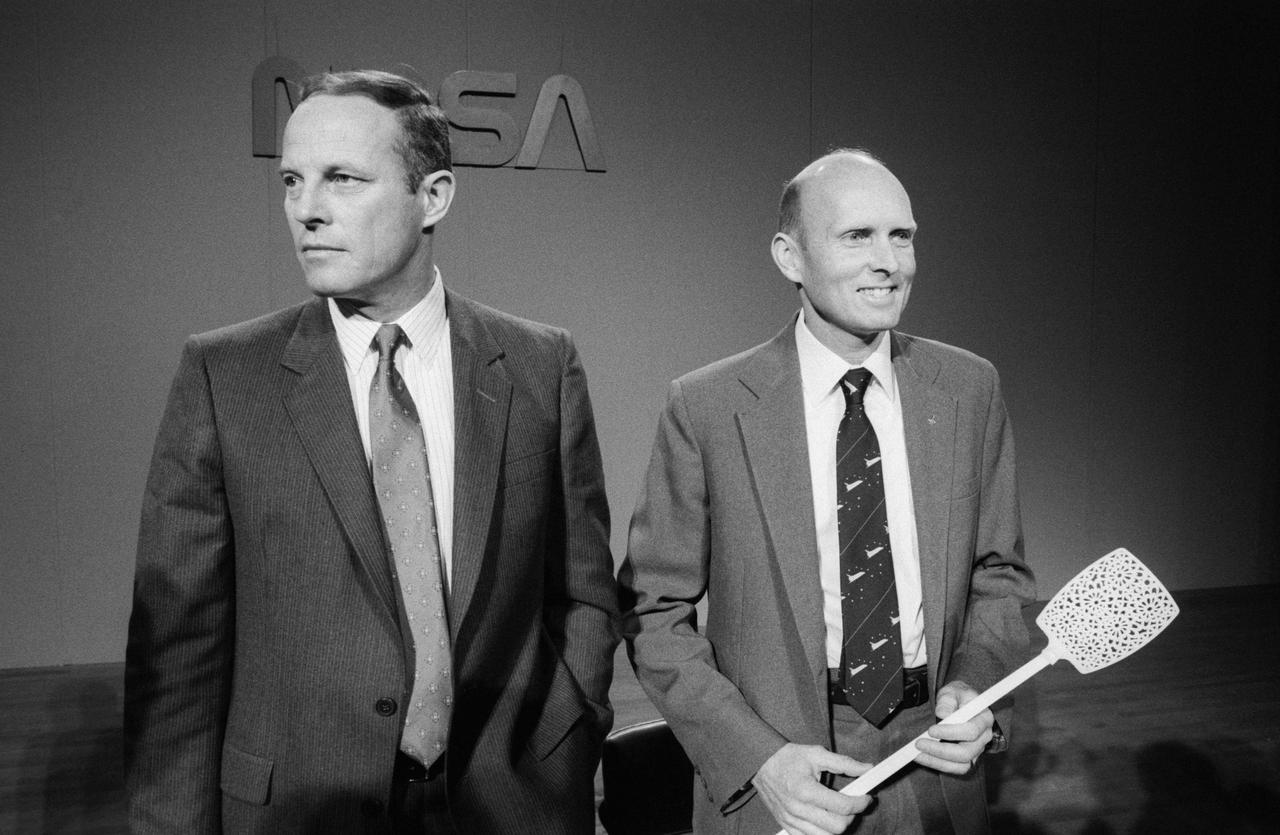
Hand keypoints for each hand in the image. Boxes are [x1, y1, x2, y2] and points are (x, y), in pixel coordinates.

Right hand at [752, 743, 870, 834]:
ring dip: (837, 826)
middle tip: (852, 803)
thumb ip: (845, 763)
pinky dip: (822, 832)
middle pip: (837, 827)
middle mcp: (798, 809)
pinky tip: (824, 818)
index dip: (861, 803)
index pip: (843, 806)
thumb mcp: (817, 754)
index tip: (866, 797)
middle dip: (851, 816)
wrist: (760, 763)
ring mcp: (791, 820)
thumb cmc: (788, 757)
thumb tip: (867, 769)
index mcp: (806, 790)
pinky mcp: (786, 825)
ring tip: (838, 811)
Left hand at [913, 680, 993, 774]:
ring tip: (917, 753)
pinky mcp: (969, 758)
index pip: (971, 731)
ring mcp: (978, 750)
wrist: (961, 703)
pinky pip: (955, 768)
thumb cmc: (958, 696)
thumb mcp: (952, 691)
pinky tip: (922, 757)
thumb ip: (947, 701)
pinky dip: (938, 765)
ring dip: (937, 761)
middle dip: (940, 750)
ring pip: (961, 765)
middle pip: (966, 752)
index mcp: (984, 718)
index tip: (931, 730)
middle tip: (919, 743)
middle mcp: (984, 737)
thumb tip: (943, 714)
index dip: (950, 733)